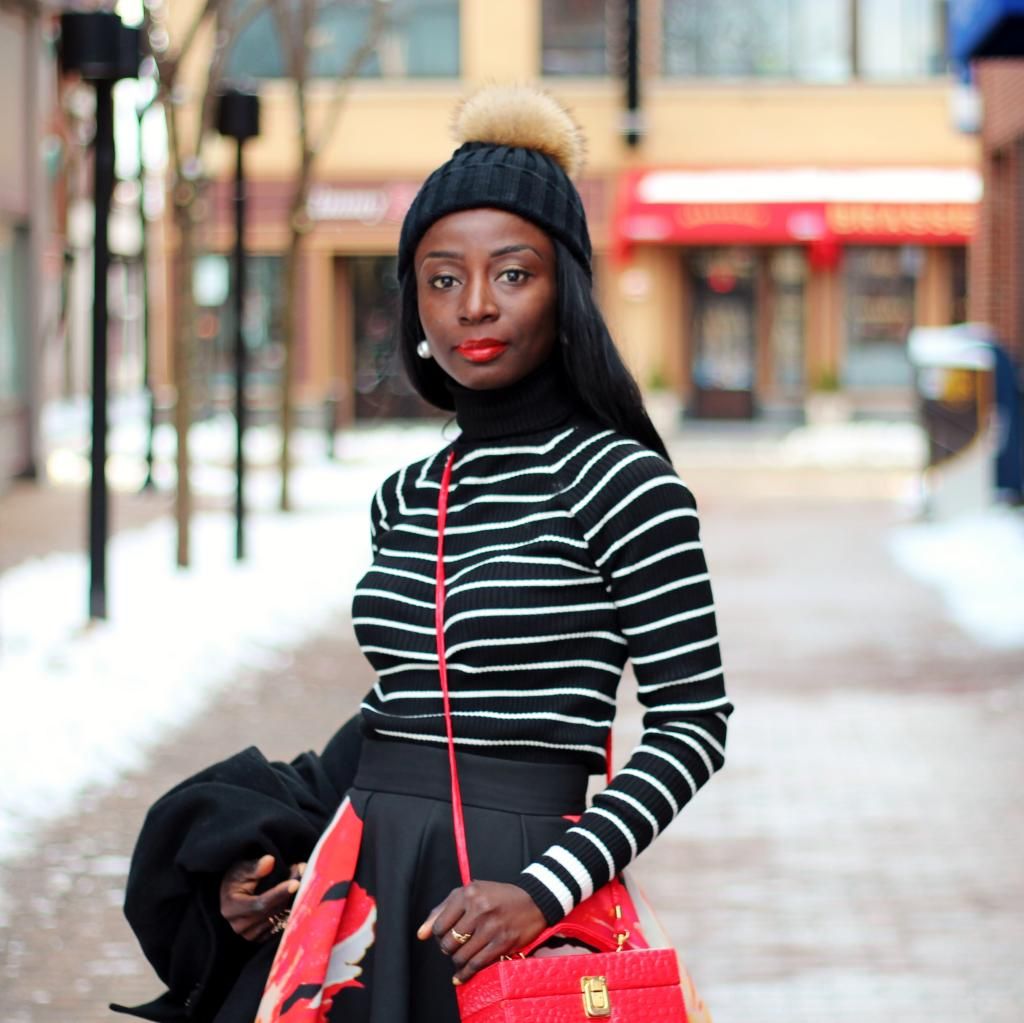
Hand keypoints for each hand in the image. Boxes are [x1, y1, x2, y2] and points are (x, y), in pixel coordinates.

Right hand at [219, 853, 304, 941]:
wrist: (233, 895)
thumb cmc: (237, 879)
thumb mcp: (241, 868)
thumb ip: (255, 866)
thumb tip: (269, 861)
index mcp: (231, 908)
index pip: (260, 905)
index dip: (279, 894)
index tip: (295, 883)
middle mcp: (240, 926)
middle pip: (274, 910)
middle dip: (290, 891)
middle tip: (303, 870)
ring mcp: (251, 935)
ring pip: (281, 916)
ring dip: (293, 898)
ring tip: (299, 877)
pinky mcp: (261, 938)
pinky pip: (282, 924)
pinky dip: (291, 908)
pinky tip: (294, 894)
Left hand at [416, 881, 545, 983]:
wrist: (533, 900)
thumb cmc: (497, 896)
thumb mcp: (470, 893)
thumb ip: (442, 910)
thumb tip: (421, 934)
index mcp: (468, 893)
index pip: (440, 924)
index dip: (439, 935)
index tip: (445, 936)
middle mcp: (479, 908)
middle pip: (449, 942)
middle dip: (448, 949)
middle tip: (455, 947)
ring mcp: (491, 926)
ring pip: (461, 956)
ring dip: (457, 961)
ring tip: (461, 957)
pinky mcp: (502, 942)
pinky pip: (476, 964)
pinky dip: (466, 974)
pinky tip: (462, 975)